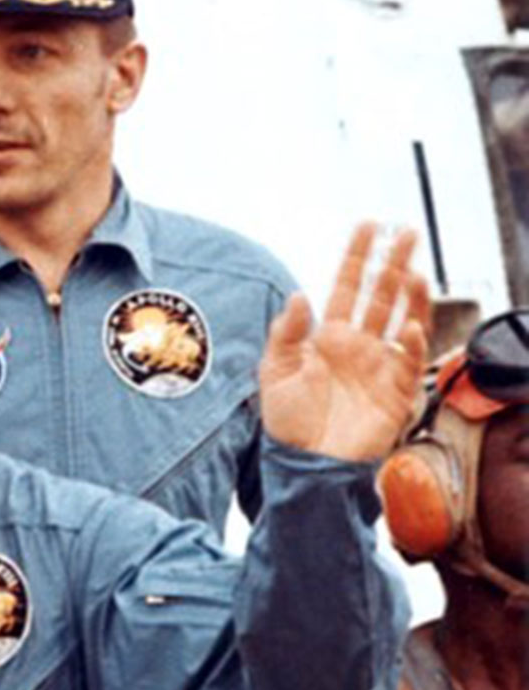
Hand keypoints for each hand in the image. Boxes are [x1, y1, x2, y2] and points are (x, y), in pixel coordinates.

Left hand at [259, 223, 429, 460]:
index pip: (346, 287)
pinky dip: (410, 345)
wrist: (304, 463)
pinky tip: (407, 327)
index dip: (357, 257)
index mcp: (328, 336)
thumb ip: (285, 333)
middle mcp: (358, 346)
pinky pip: (408, 364)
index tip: (367, 226)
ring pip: (403, 321)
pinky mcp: (395, 394)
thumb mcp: (274, 371)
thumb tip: (300, 295)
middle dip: (394, 264)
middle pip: (382, 296)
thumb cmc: (287, 420)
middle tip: (406, 232)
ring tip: (414, 271)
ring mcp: (379, 367)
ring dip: (412, 297)